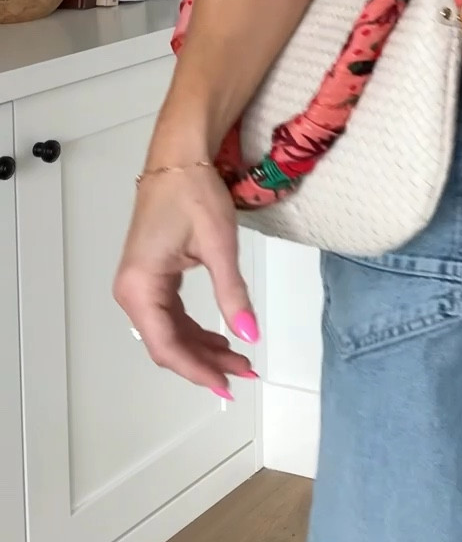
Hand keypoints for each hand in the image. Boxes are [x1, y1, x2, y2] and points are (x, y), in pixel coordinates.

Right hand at [112, 165, 259, 398]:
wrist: (179, 157)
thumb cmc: (194, 192)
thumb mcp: (219, 245)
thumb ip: (233, 294)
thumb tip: (250, 336)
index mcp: (140, 286)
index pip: (167, 344)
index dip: (197, 370)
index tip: (228, 384)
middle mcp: (132, 291)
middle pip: (166, 344)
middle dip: (205, 362)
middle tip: (245, 373)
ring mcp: (139, 285)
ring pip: (169, 333)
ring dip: (203, 349)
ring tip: (240, 360)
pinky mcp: (151, 277)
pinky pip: (170, 316)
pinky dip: (195, 331)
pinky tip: (221, 338)